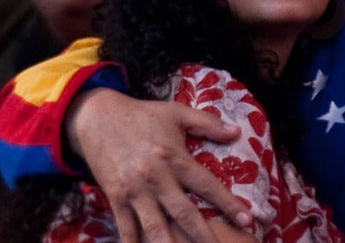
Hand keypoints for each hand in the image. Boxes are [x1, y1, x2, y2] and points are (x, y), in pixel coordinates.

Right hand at [66, 89, 251, 242]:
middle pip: (184, 213)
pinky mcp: (116, 199)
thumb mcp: (177, 113)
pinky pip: (126, 228)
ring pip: (155, 227)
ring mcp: (135, 192)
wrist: (97, 117)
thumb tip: (237, 133)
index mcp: (175, 158)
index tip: (247, 219)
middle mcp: (156, 178)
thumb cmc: (142, 115)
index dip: (229, 203)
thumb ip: (208, 124)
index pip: (207, 185)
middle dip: (204, 235)